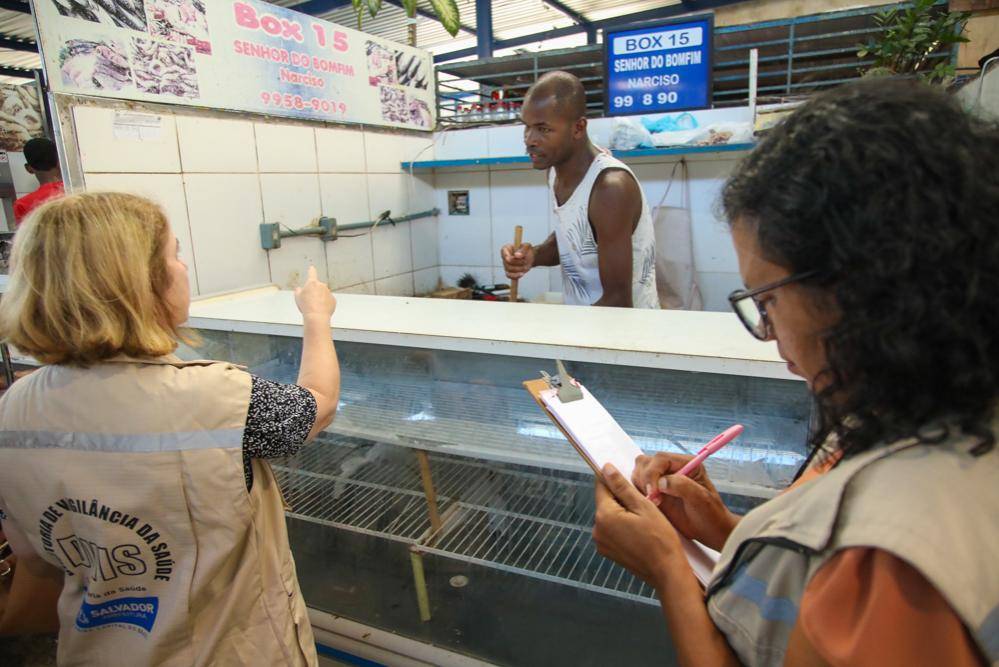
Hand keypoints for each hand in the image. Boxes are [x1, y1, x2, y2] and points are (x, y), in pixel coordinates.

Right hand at [294, 266, 335, 319]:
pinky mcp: (333, 300)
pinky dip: (325, 304)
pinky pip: (328, 301)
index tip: (312, 268)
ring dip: (320, 299)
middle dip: (315, 293)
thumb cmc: (307, 306)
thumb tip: (299, 289)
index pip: (312, 273)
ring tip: (315, 307)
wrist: (316, 316)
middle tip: (310, 302)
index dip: (311, 270)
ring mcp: (328, 292)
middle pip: (317, 287)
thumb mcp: (298, 297)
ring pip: (323, 295)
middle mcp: (322, 285)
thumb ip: (298, 291)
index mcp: (312, 283)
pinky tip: (320, 310)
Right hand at [500, 243, 534, 279]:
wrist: (530, 257)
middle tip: (525, 261)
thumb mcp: (527, 246)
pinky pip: (509, 276)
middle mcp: (504, 257)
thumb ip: (522, 249)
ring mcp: (506, 265)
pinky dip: (515, 276)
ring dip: (518, 269)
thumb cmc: (527, 250)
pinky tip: (522, 274)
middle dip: (517, 263)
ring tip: (525, 267)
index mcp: (507, 248)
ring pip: (508, 270)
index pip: (503, 252)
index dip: (509, 256)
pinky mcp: (509, 272)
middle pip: (507, 263)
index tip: (516, 256)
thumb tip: (517, 255)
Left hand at [593, 464, 688, 589]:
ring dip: (623, 512)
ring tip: (644, 518)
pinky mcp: (609, 552)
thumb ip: (622, 486)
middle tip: (643, 501)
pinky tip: (640, 530)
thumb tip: (606, 469)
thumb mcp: (644, 506)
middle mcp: (597, 530)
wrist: (667, 571)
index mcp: (604, 516)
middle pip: (605, 502)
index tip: (626, 477)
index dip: (613, 478)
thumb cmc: (660, 539)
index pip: (600, 486)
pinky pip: (612, 530)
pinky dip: (623, 526)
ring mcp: (602, 543)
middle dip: (621, 497)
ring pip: (609, 516)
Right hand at [633, 453, 738, 551]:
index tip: (653, 492)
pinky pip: (639, 487)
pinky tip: (651, 505)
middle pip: (646, 463)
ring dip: (641, 487)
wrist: (710, 530)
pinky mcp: (656, 492)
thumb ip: (683, 485)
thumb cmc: (711, 515)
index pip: (661, 459)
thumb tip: (662, 481)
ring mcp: (663, 479)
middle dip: (645, 479)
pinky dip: (640, 494)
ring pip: (639, 473)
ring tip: (654, 503)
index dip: (653, 473)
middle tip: (653, 499)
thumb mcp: (701, 499)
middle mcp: (673, 468)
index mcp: (686, 463)